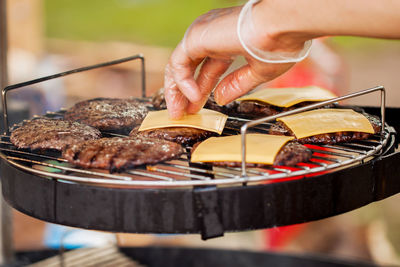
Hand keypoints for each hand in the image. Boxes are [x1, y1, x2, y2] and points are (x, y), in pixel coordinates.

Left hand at [164, 5, 297, 118]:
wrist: (281, 26)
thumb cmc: (279, 43)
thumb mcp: (257, 72)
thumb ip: (236, 85)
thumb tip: (220, 99)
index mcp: (227, 41)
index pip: (206, 69)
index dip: (200, 90)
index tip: (195, 108)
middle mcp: (212, 36)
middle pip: (189, 68)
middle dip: (183, 93)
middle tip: (182, 113)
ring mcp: (202, 35)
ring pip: (179, 65)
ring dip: (176, 91)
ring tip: (179, 112)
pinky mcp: (195, 37)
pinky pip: (179, 63)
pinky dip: (182, 83)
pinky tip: (193, 98)